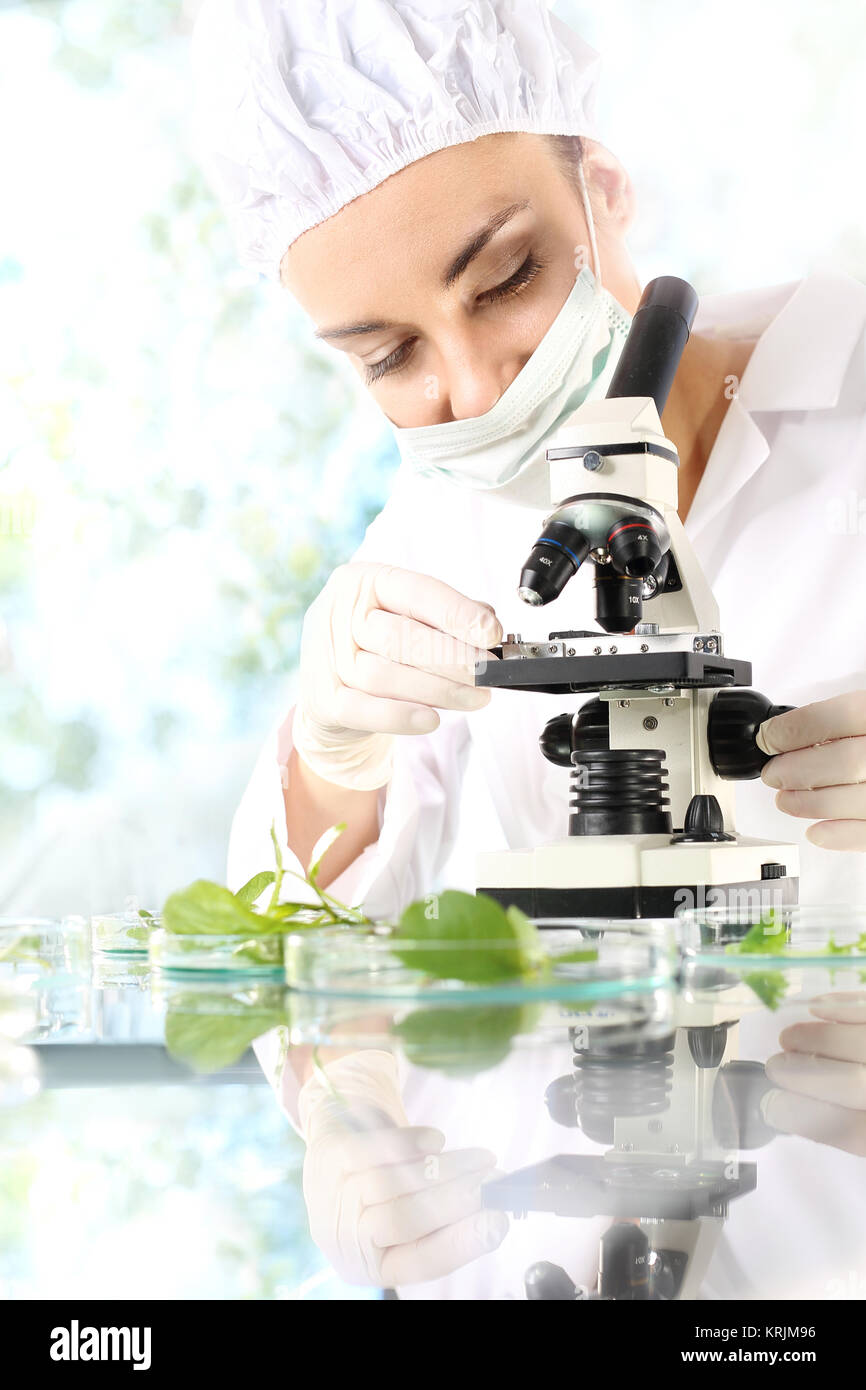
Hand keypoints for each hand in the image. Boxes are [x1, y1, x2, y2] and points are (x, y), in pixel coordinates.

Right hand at [292, 563, 501, 788]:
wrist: (330, 689)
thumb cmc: (378, 645)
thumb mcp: (407, 617)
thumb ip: (445, 618)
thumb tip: (487, 626)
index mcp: (364, 581)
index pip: (416, 591)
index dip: (457, 613)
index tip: (491, 633)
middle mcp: (339, 612)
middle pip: (401, 637)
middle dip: (453, 657)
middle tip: (488, 673)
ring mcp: (326, 656)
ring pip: (385, 675)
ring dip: (438, 690)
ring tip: (475, 698)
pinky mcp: (322, 699)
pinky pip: (363, 710)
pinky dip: (400, 717)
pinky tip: (431, 720)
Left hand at [299, 1050, 507, 1285]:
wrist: (337, 1138)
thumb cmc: (383, 1186)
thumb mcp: (408, 1213)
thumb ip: (445, 1221)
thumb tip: (496, 1216)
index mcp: (370, 1265)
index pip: (419, 1262)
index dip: (461, 1243)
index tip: (498, 1222)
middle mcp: (345, 1238)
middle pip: (404, 1221)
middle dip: (456, 1201)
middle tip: (496, 1185)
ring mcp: (331, 1196)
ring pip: (391, 1185)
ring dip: (444, 1170)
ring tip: (481, 1160)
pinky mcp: (327, 1157)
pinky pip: (370, 1152)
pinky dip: (407, 1146)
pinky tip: (437, 1141)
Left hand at [758, 692, 865, 849]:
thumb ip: (843, 722)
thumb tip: (787, 734)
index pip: (842, 714)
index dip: (797, 728)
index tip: (769, 737)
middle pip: (846, 760)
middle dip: (797, 769)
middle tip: (773, 774)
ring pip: (855, 799)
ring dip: (810, 802)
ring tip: (786, 800)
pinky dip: (840, 835)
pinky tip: (817, 831)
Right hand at [764, 992, 865, 1154]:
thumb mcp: (864, 1130)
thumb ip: (839, 1126)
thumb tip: (785, 1108)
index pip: (852, 1132)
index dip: (806, 1118)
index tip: (771, 1106)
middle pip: (853, 1083)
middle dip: (803, 1074)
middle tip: (775, 1068)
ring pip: (859, 1043)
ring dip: (814, 1038)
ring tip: (790, 1038)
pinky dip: (842, 1005)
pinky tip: (817, 1009)